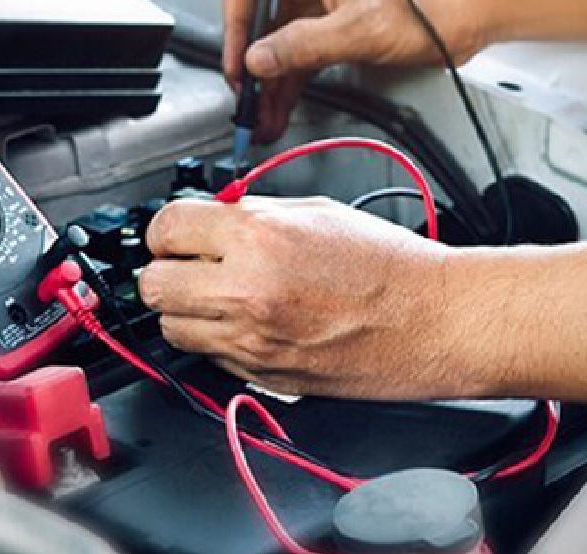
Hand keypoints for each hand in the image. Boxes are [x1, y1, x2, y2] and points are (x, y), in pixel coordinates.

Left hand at [138, 196, 482, 398]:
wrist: (433, 319)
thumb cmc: (387, 264)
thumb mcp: (313, 211)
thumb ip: (251, 213)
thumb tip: (209, 218)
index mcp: (257, 238)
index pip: (166, 228)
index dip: (166, 230)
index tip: (174, 236)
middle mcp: (245, 291)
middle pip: (152, 286)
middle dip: (164, 273)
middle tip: (185, 267)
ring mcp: (251, 341)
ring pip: (171, 329)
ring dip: (185, 311)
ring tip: (217, 298)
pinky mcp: (262, 376)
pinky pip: (209, 357)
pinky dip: (217, 341)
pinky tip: (249, 324)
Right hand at [224, 0, 482, 143]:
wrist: (469, 16)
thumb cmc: (428, 2)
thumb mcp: (358, 28)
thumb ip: (302, 45)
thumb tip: (257, 60)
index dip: (234, 25)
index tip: (237, 62)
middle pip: (259, 23)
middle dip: (251, 66)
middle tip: (245, 99)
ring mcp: (319, 9)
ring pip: (277, 48)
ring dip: (268, 86)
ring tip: (259, 120)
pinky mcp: (333, 34)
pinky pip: (298, 62)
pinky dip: (288, 89)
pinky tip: (278, 113)